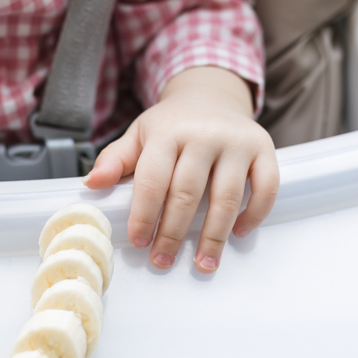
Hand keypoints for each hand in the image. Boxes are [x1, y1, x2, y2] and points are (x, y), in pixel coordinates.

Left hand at [85, 66, 278, 273]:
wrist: (211, 95)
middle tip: (163, 260)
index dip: (144, 215)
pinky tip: (239, 233)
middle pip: (187, 193)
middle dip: (173, 233)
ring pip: (227, 197)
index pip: (152, 180)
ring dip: (214, 236)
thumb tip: (91, 184)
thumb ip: (115, 160)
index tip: (139, 242)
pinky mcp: (264, 148)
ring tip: (203, 263)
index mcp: (168, 133)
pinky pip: (266, 186)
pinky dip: (255, 214)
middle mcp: (204, 135)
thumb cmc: (171, 125)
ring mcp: (237, 142)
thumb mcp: (139, 135)